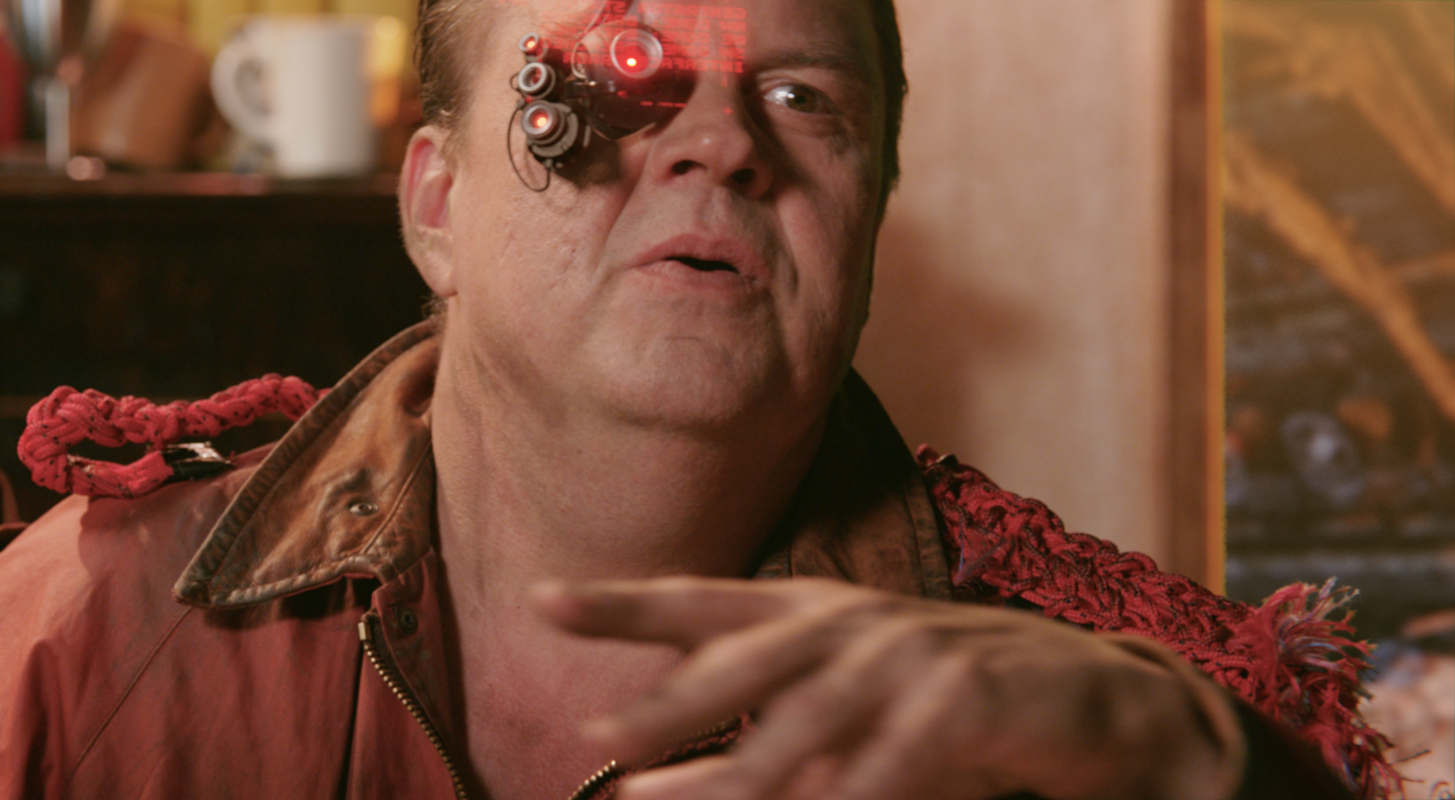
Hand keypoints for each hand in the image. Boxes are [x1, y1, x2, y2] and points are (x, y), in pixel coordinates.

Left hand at [531, 577, 1244, 799]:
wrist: (1091, 696)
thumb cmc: (941, 706)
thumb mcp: (837, 719)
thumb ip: (748, 744)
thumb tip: (645, 788)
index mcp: (810, 615)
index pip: (700, 605)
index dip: (622, 603)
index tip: (541, 600)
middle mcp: (851, 623)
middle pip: (744, 659)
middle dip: (669, 700)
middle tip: (597, 735)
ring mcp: (913, 650)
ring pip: (814, 711)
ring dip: (750, 762)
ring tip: (686, 798)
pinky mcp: (974, 690)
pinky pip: (908, 747)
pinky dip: (865, 783)